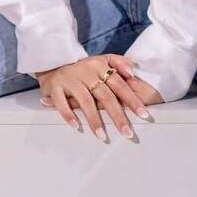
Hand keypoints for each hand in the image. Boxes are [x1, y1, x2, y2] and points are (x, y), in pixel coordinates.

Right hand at [36, 54, 161, 142]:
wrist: (53, 61)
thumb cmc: (83, 67)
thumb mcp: (102, 60)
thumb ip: (119, 63)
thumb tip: (132, 72)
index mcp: (100, 66)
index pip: (120, 84)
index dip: (132, 100)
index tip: (143, 115)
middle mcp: (86, 72)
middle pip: (105, 96)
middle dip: (118, 116)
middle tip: (127, 133)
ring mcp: (70, 79)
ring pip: (85, 101)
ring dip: (94, 120)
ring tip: (102, 136)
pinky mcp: (55, 87)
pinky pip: (62, 103)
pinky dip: (68, 115)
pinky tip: (76, 126)